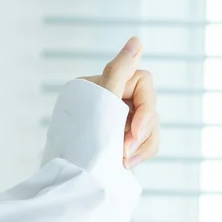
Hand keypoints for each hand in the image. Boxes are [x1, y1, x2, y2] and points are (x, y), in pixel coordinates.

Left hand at [80, 36, 161, 168]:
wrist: (69, 180)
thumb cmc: (81, 140)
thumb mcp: (102, 102)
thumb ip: (120, 71)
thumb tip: (136, 40)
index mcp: (106, 85)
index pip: (143, 81)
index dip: (145, 107)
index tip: (133, 132)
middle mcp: (114, 99)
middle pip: (150, 106)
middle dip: (142, 131)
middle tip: (124, 152)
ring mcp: (119, 121)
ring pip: (152, 127)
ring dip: (142, 146)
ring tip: (122, 161)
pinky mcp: (123, 141)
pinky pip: (147, 142)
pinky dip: (140, 154)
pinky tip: (124, 165)